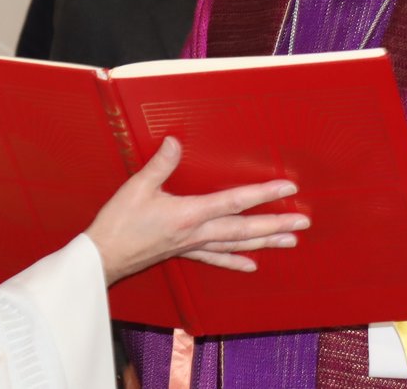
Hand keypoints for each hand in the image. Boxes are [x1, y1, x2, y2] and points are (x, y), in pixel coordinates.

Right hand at [85, 136, 309, 284]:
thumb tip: (176, 141)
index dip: (262, 194)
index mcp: (189, 214)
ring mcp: (192, 245)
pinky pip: (216, 258)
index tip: (287, 188)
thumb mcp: (137, 187)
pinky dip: (236, 261)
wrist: (102, 257)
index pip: (234, 202)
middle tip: (304, 223)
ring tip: (291, 241)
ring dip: (265, 242)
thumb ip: (160, 164)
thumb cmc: (118, 222)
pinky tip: (253, 266)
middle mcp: (197, 232)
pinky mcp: (183, 253)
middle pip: (244, 228)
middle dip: (275, 224)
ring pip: (236, 245)